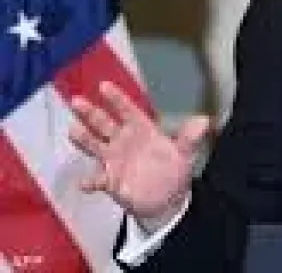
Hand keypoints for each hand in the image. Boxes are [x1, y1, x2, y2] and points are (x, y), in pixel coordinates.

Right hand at [68, 81, 210, 232]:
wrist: (166, 199)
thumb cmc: (173, 170)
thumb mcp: (185, 153)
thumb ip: (190, 138)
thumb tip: (204, 121)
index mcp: (142, 130)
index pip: (127, 110)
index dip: (116, 99)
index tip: (104, 86)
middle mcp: (124, 141)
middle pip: (104, 124)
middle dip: (90, 113)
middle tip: (76, 102)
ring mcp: (114, 160)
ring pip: (94, 145)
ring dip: (84, 138)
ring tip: (73, 130)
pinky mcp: (110, 180)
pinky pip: (98, 179)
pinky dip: (91, 181)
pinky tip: (84, 183)